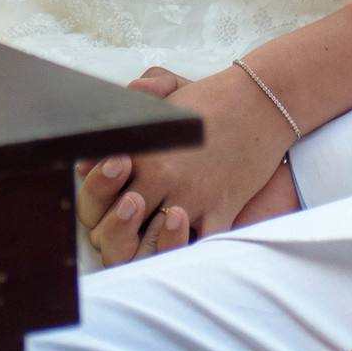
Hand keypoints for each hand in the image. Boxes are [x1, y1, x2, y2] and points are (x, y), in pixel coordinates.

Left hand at [74, 63, 299, 264]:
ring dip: (148, 248)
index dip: (97, 203)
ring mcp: (192, 197)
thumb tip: (89, 158)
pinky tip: (186, 241)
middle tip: (129, 221)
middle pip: (118, 229)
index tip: (110, 196)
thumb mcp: (159, 99)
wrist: (263, 101)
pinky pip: (200, 247)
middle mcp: (162, 178)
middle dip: (115, 233)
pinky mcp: (222, 209)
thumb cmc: (209, 99)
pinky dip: (189, 251)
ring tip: (155, 232)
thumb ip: (121, 121)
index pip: (98, 195)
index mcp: (140, 152)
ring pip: (154, 247)